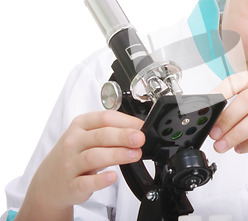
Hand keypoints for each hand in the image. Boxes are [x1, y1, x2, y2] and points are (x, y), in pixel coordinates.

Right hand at [20, 110, 144, 214]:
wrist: (49, 182)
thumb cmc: (74, 154)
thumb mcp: (89, 136)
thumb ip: (111, 132)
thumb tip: (138, 131)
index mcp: (80, 125)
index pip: (104, 118)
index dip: (126, 121)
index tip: (142, 126)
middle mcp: (74, 142)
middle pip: (100, 136)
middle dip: (123, 136)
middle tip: (140, 139)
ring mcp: (70, 164)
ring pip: (94, 156)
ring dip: (116, 154)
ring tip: (134, 154)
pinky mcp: (72, 185)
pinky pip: (86, 182)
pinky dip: (100, 180)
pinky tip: (112, 176)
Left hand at [209, 70, 247, 171]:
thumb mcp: (244, 117)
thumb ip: (232, 112)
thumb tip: (212, 119)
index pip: (240, 80)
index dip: (223, 90)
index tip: (210, 104)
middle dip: (227, 119)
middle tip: (215, 133)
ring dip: (236, 134)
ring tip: (223, 145)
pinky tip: (241, 148)